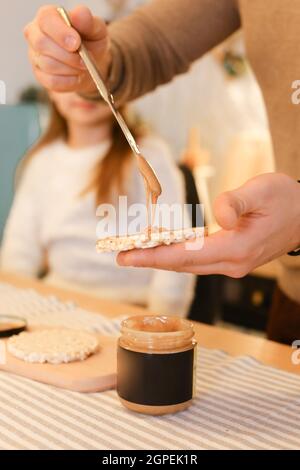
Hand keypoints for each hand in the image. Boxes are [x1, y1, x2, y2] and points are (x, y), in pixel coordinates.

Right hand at [24, 5, 110, 93]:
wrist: (90, 65)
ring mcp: (35, 55)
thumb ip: (89, 22)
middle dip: (68, 55)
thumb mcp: (96, 30)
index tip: (77, 43)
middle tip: (85, 61)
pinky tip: (77, 77)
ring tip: (83, 67)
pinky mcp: (39, 75)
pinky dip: (69, 81)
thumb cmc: (91, 42)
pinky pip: (51, 81)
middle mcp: (35, 34)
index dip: (61, 33)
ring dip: (71, 69)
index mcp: (47, 16)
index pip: (46, 20)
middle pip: (42, 44)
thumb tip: (79, 14)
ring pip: (48, 64)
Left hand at [117, 173, 299, 276]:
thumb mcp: (264, 190)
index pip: (187, 255)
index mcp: (238, 247)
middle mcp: (233, 262)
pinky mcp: (232, 259)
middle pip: (183, 264)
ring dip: (162, 258)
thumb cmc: (287, 200)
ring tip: (135, 251)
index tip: (129, 256)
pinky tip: (163, 247)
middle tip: (121, 255)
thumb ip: (237, 201)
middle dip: (151, 259)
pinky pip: (198, 260)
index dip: (155, 256)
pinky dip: (178, 255)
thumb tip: (218, 216)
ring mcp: (233, 264)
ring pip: (189, 264)